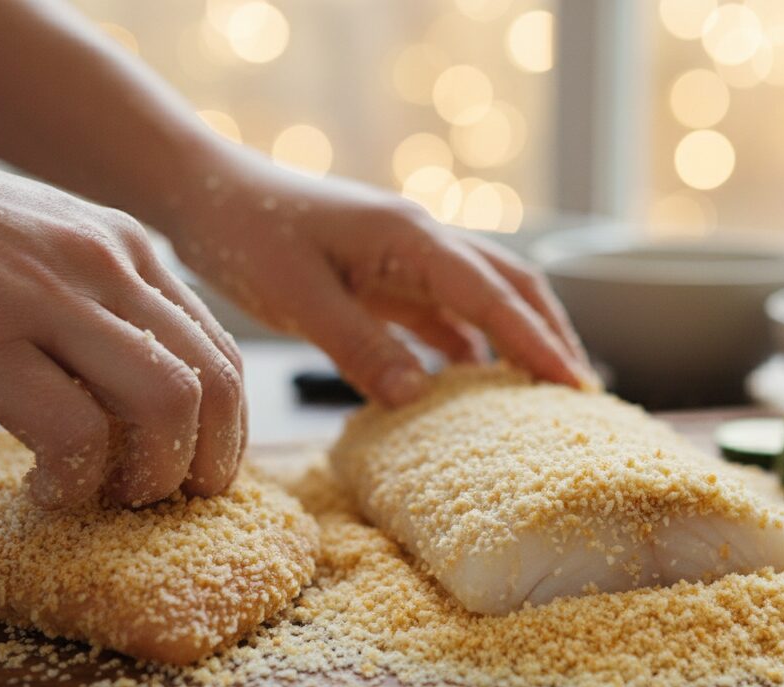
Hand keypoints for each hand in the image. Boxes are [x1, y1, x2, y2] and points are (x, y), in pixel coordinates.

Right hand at [0, 110, 244, 507]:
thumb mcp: (39, 249)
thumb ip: (97, 303)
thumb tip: (135, 394)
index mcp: (126, 248)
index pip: (221, 353)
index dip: (226, 431)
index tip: (198, 472)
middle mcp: (106, 264)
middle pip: (216, 384)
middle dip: (209, 463)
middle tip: (170, 502)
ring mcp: (46, 296)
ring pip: (168, 405)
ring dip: (153, 475)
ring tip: (110, 497)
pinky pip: (73, 432)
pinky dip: (75, 481)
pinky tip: (47, 490)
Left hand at [163, 143, 591, 405]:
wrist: (204, 191)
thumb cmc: (245, 232)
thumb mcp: (297, 296)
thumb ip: (359, 346)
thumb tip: (418, 398)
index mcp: (411, 238)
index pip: (494, 295)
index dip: (537, 342)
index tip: (574, 385)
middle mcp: (421, 242)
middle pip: (511, 286)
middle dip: (549, 334)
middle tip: (579, 391)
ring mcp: (405, 257)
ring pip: (484, 298)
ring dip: (517, 338)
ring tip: (540, 392)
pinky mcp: (384, 274)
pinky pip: (443, 312)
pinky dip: (467, 346)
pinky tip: (471, 382)